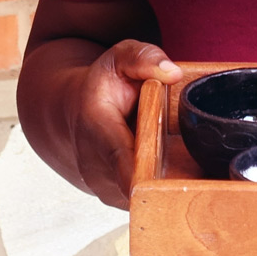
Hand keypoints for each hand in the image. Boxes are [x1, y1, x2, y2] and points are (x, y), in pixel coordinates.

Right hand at [70, 39, 181, 207]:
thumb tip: (174, 73)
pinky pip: (141, 198)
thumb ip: (145, 58)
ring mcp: (100, 184)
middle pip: (136, 179)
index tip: (158, 177)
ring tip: (165, 148)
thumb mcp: (121, 57)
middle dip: (163, 169)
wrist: (75, 109)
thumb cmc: (104, 83)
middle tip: (181, 149)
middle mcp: (92, 162)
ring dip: (160, 177)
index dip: (139, 169)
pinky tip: (159, 162)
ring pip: (141, 193)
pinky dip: (156, 185)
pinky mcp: (112, 197)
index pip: (117, 154)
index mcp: (96, 125)